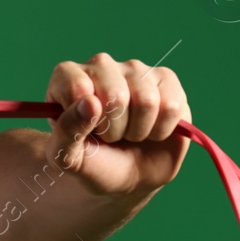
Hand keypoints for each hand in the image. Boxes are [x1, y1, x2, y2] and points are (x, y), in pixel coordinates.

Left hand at [45, 52, 191, 195]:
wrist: (125, 175)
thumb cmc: (91, 162)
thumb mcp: (66, 157)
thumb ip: (67, 131)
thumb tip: (90, 102)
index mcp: (68, 76)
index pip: (78, 88)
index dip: (86, 121)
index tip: (84, 132)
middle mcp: (101, 65)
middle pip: (116, 95)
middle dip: (114, 129)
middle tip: (108, 137)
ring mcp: (135, 69)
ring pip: (147, 101)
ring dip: (139, 131)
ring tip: (128, 133)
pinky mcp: (166, 79)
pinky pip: (172, 105)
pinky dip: (162, 129)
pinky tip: (150, 129)